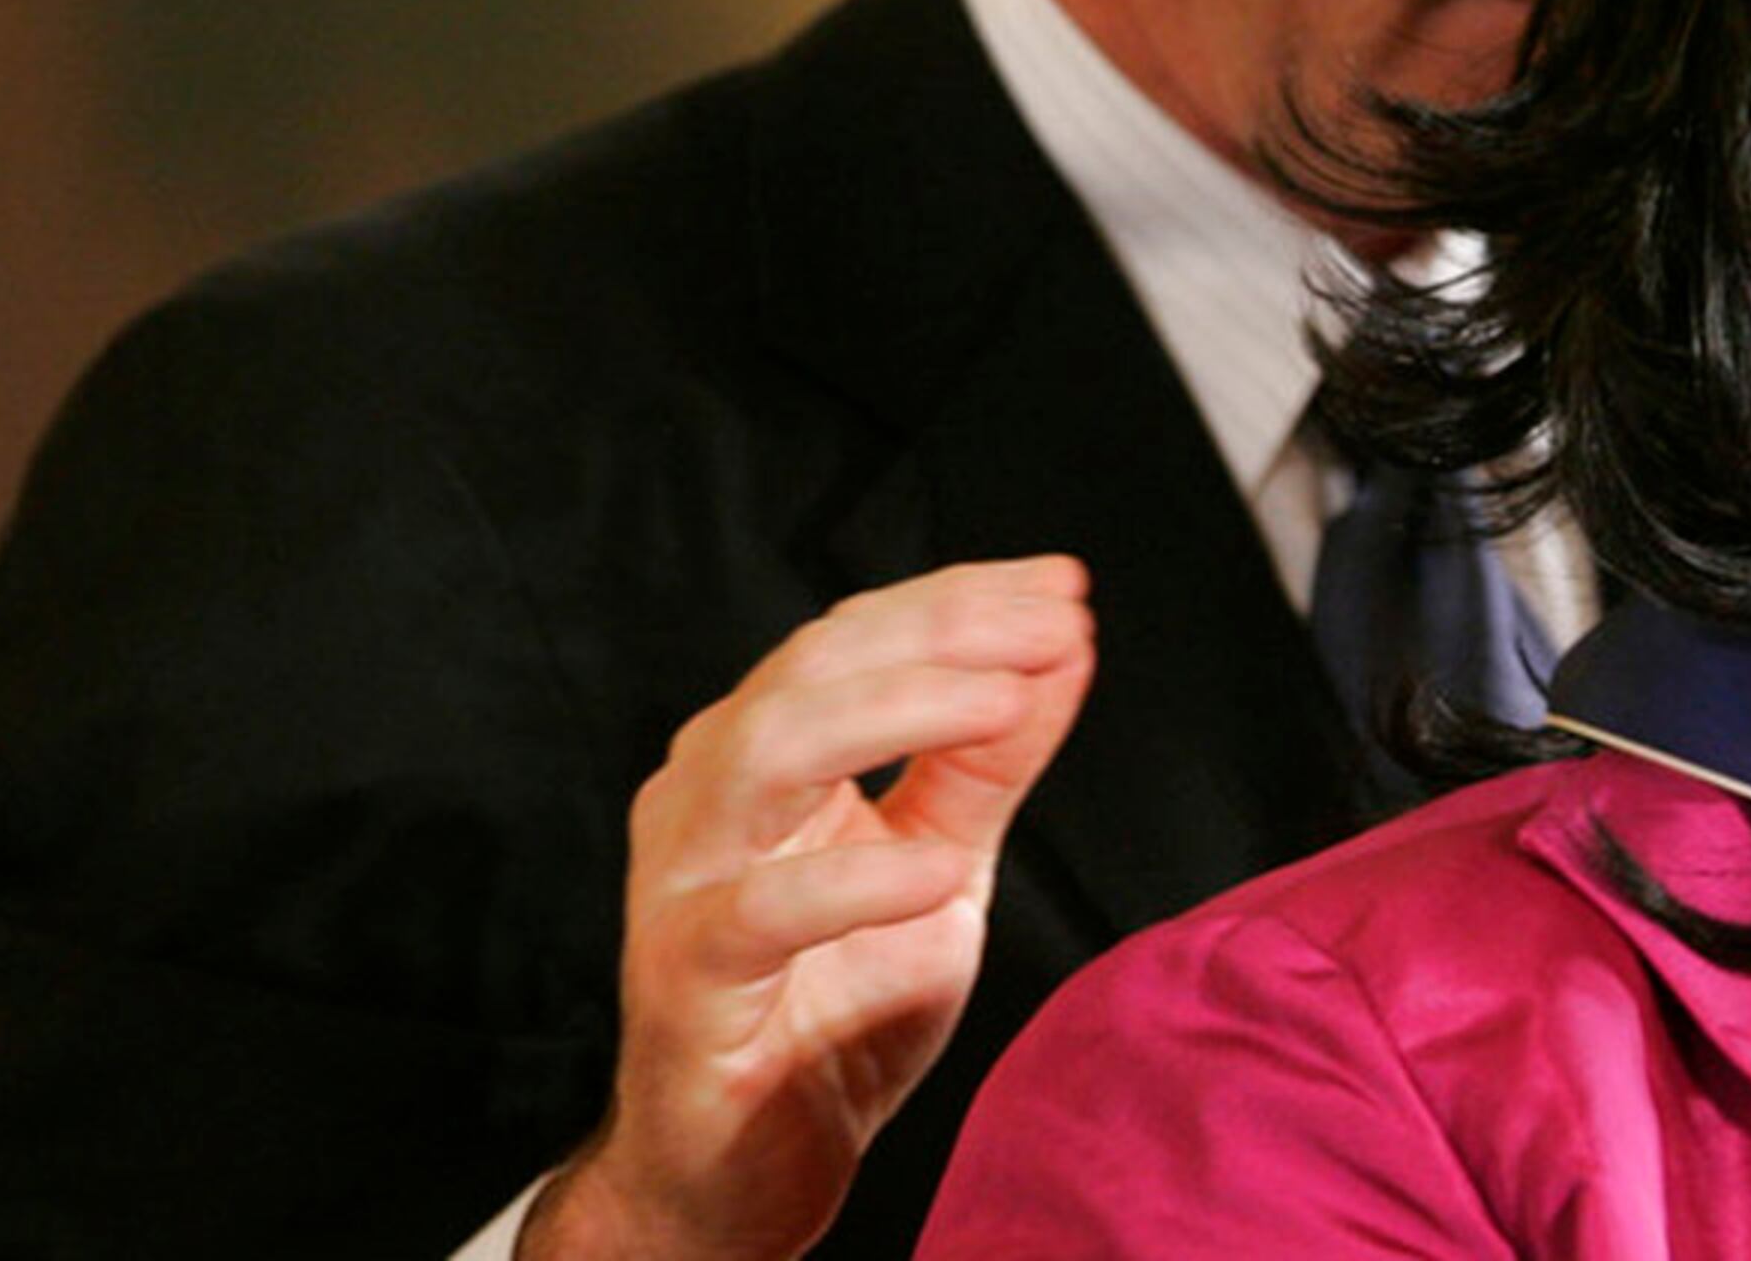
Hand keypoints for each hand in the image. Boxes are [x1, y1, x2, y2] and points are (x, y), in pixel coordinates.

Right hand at [521, 557, 1095, 1260]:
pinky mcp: (684, 980)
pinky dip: (853, 883)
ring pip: (764, 753)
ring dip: (894, 713)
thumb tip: (1065, 647)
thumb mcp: (940, 862)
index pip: (855, 637)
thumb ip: (990, 762)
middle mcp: (709, 795)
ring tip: (1005, 707)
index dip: (959, 601)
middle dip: (941, 635)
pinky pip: (757, 912)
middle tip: (1051, 628)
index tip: (1064, 586)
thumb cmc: (833, 1000)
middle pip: (811, 668)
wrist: (747, 1164)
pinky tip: (936, 871)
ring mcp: (685, 883)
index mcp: (762, 752)